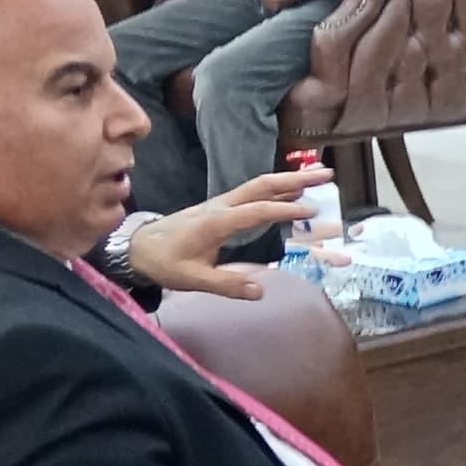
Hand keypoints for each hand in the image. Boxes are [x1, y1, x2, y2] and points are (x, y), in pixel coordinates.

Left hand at [127, 164, 326, 298]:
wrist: (139, 246)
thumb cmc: (165, 262)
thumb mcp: (192, 279)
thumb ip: (226, 285)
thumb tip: (260, 291)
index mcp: (216, 221)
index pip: (257, 210)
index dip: (284, 208)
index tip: (312, 210)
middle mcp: (221, 206)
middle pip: (262, 185)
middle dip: (295, 178)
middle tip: (327, 174)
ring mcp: (221, 203)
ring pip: (259, 184)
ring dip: (289, 178)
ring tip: (319, 175)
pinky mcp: (220, 206)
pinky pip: (253, 192)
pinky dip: (276, 187)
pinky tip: (291, 189)